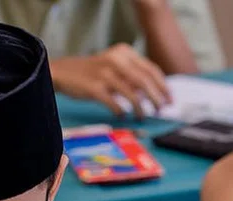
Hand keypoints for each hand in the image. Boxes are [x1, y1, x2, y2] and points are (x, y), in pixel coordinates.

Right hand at [50, 45, 169, 118]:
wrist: (63, 72)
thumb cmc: (91, 72)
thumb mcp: (113, 65)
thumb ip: (131, 75)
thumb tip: (152, 92)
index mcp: (123, 53)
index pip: (150, 69)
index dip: (162, 85)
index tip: (169, 98)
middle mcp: (116, 61)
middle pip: (144, 81)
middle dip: (156, 97)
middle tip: (161, 110)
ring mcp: (104, 74)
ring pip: (132, 93)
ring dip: (141, 107)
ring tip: (142, 116)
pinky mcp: (94, 88)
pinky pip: (114, 103)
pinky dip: (121, 111)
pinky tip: (123, 116)